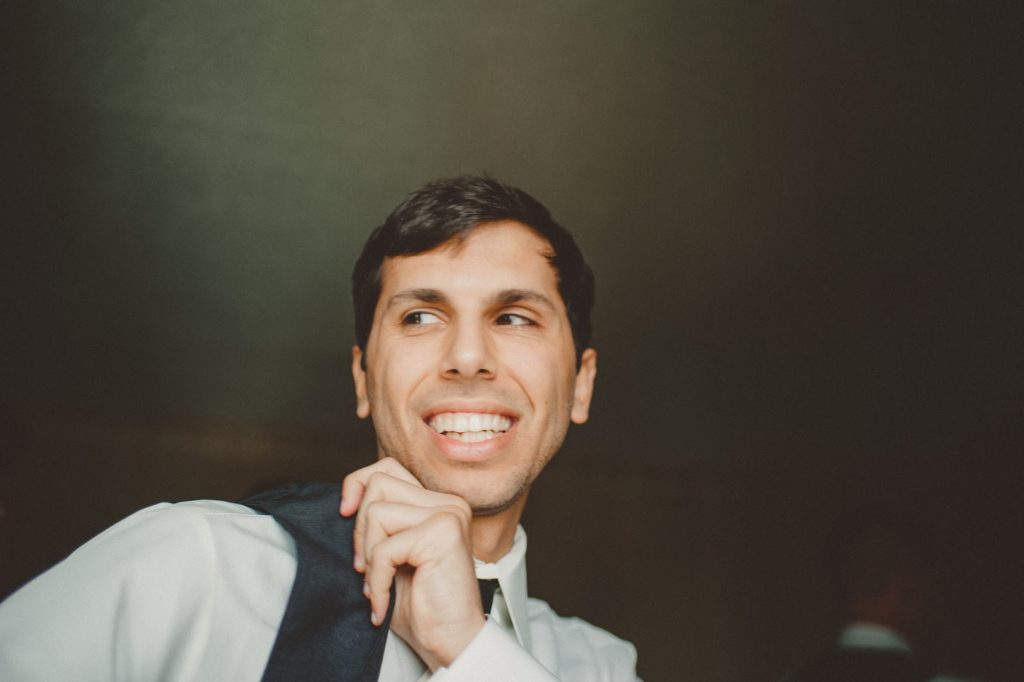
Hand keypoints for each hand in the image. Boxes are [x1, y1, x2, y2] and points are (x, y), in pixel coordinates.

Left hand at [340, 458, 485, 669]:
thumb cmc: (419, 603)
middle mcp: (448, 502)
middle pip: (377, 485)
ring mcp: (448, 514)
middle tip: (367, 568)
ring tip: (378, 584)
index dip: (357, 484)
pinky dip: (376, 581)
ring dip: (368, 556)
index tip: (344, 513)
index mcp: (438, 502)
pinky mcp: (442, 534)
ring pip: (377, 512)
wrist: (448, 641)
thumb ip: (380, 520)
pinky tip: (384, 602)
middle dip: (360, 530)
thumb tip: (347, 499)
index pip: (386, 466)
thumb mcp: (390, 552)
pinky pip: (384, 548)